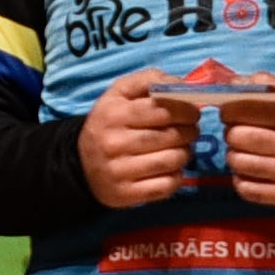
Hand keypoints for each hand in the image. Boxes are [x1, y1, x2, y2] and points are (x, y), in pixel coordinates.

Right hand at [78, 78, 208, 210]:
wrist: (81, 164)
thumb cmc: (109, 123)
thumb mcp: (120, 93)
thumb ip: (149, 80)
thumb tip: (181, 85)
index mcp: (113, 114)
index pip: (161, 110)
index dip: (185, 110)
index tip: (193, 112)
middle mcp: (113, 143)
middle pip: (169, 136)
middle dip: (190, 132)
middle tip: (192, 130)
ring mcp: (119, 171)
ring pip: (171, 161)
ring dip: (186, 153)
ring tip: (183, 148)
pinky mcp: (126, 194)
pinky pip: (166, 186)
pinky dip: (177, 176)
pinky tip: (173, 168)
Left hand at [215, 83, 274, 212]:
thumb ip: (267, 84)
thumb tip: (233, 83)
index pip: (248, 108)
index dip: (230, 109)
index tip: (228, 112)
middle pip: (238, 136)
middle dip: (230, 133)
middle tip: (235, 132)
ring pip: (237, 163)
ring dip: (233, 156)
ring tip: (243, 152)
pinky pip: (244, 187)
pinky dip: (240, 178)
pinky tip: (250, 172)